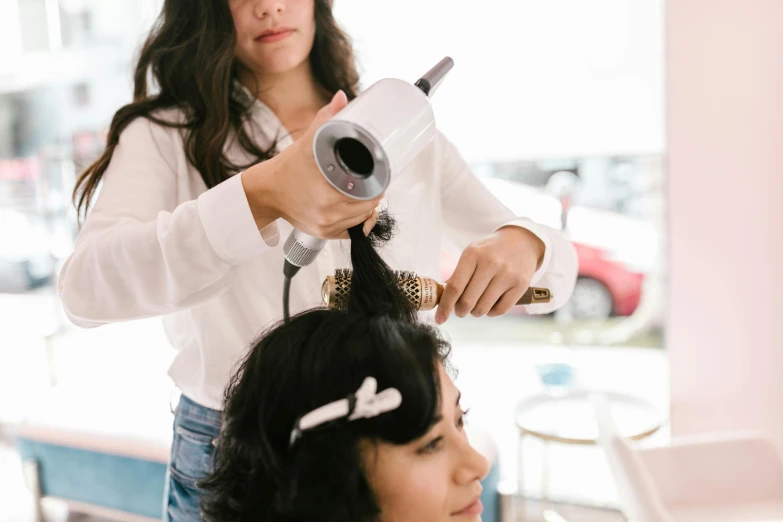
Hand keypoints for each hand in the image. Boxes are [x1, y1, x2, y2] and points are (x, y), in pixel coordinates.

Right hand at [242, 90, 381, 238]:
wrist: (266, 192)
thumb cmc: (288, 168)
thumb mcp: (307, 142)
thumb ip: (327, 119)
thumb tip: (342, 97)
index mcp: (327, 191)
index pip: (370, 193)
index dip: (379, 184)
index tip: (380, 176)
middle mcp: (328, 212)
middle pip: (369, 207)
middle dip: (373, 194)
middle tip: (372, 182)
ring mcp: (326, 225)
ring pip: (362, 220)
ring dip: (366, 208)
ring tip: (363, 194)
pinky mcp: (324, 234)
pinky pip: (352, 232)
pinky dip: (357, 222)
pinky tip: (355, 210)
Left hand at [435, 227, 544, 323]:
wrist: (521, 241)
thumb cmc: (490, 251)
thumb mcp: (471, 254)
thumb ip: (457, 275)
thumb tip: (443, 300)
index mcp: (473, 254)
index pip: (454, 287)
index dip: (445, 306)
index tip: (440, 319)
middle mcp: (490, 263)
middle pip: (468, 301)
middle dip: (460, 311)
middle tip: (461, 310)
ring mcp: (507, 274)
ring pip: (483, 308)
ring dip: (476, 312)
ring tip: (476, 305)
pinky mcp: (520, 285)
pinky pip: (500, 310)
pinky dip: (491, 312)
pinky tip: (490, 304)